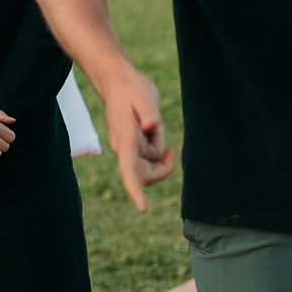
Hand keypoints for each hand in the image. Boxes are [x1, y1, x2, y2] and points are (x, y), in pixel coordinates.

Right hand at [97, 69, 175, 212]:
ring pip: (151, 162)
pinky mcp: (133, 146)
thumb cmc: (131, 89)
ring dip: (159, 148)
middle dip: (162, 169)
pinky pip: (151, 156)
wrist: (118, 82)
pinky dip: (157, 146)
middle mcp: (124, 149)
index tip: (144, 209)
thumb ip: (149, 112)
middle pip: (145, 175)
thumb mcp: (144, 96)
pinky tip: (152, 128)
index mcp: (125, 141)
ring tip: (154, 124)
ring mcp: (127, 149)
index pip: (129, 171)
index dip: (136, 191)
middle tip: (172, 151)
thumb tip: (152, 126)